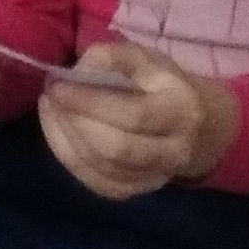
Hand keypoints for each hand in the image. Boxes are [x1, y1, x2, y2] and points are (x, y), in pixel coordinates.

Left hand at [34, 42, 235, 198]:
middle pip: (116, 148)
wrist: (197, 128)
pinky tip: (58, 132)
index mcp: (182, 111)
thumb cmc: (164, 87)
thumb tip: (76, 73)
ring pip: (100, 168)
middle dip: (75, 123)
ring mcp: (154, 178)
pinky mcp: (133, 192)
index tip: (58, 87)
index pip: (134, 115)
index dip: (91, 103)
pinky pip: (93, 182)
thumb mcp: (147, 59)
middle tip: (52, 98)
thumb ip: (113, 57)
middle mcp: (174, 151)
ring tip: (52, 110)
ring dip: (65, 139)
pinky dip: (68, 157)